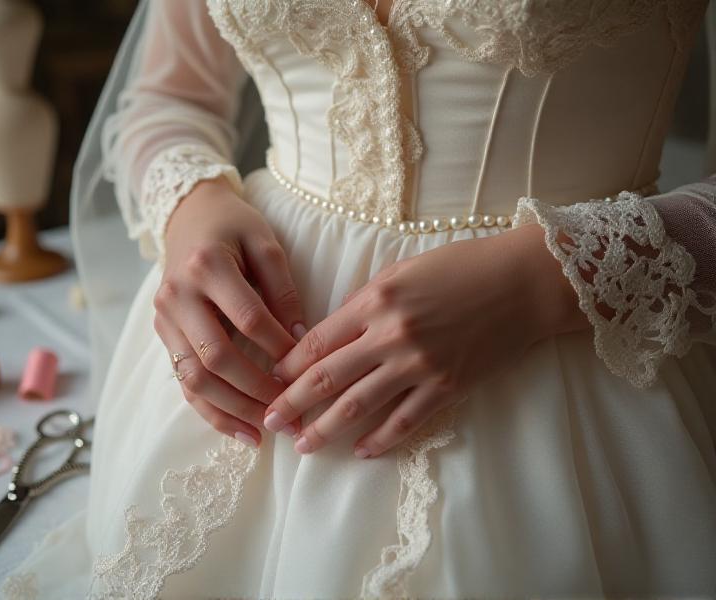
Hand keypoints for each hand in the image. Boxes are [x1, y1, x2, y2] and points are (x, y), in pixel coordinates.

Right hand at [153, 176, 306, 446]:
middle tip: (289, 414)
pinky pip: (183, 381)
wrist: (188, 216)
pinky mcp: (162, 334)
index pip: (247, 319)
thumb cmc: (234, 227)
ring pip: (193, 378)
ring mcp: (164, 318)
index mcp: (206, 266)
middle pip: (216, 356)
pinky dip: (210, 410)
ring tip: (265, 433)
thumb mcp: (265, 242)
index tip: (308, 369)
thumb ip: (282, 287)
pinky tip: (240, 429)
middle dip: (255, 391)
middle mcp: (177, 295)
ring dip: (231, 410)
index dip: (279, 348)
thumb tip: (299, 338)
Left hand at [263, 223, 589, 457]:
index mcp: (375, 301)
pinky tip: (362, 452)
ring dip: (326, 429)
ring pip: (360, 405)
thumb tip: (333, 335)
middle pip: (327, 377)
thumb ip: (364, 303)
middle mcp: (390, 335)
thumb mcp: (401, 271)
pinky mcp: (447, 386)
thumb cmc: (461, 266)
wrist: (522, 282)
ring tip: (304, 446)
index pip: (317, 341)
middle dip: (293, 404)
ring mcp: (419, 364)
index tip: (269, 381)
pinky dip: (381, 439)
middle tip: (269, 423)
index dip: (287, 366)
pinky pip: (406, 420)